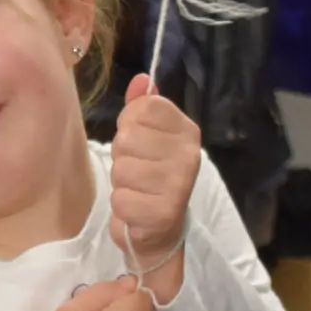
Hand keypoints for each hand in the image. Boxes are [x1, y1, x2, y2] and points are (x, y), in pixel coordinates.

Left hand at [109, 75, 199, 296]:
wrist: (159, 231)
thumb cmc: (149, 177)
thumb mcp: (146, 137)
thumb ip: (143, 107)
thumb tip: (142, 79)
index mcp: (187, 131)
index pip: (143, 107)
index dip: (129, 123)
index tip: (139, 142)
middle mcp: (189, 154)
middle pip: (127, 137)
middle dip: (122, 156)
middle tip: (137, 171)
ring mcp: (179, 184)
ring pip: (122, 168)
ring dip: (121, 183)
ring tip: (137, 190)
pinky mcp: (164, 213)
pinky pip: (121, 199)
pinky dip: (122, 207)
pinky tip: (137, 209)